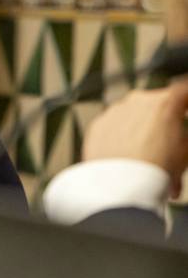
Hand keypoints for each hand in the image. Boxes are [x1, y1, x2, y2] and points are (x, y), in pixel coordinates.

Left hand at [83, 80, 187, 197]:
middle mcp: (138, 101)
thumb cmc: (158, 168)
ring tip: (148, 157)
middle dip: (164, 119)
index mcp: (165, 102)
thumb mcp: (185, 151)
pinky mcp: (97, 125)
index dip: (185, 101)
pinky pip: (114, 127)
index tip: (185, 109)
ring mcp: (115, 111)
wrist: (120, 185)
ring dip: (141, 130)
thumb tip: (180, 135)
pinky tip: (127, 157)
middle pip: (157, 104)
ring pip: (134, 116)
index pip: (184, 91)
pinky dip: (121, 137)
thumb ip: (184, 136)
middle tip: (169, 141)